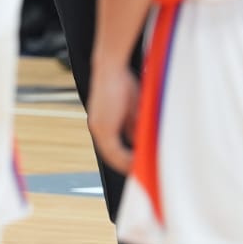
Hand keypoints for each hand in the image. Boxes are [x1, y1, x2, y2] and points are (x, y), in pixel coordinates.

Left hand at [88, 58, 139, 174]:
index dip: (128, 159)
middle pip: (114, 156)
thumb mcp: (133, 109)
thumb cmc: (122, 81)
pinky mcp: (102, 127)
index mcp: (105, 124)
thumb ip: (136, 127)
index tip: (141, 167)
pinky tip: (136, 165)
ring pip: (113, 156)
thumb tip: (144, 144)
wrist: (111, 67)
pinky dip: (125, 160)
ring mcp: (99, 128)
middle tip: (144, 176)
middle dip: (128, 167)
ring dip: (128, 166)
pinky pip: (114, 152)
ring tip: (143, 175)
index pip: (116, 149)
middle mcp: (98, 128)